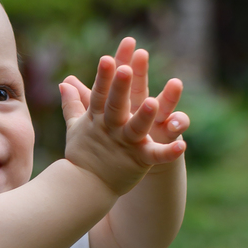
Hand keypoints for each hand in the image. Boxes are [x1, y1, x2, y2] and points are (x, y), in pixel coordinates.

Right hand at [59, 39, 186, 195]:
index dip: (103, 76)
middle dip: (120, 88)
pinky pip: (156, 156)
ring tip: (153, 102)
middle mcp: (111, 129)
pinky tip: (182, 145)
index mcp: (97, 119)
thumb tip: (64, 82)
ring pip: (136, 128)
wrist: (85, 188)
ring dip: (144, 116)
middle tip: (125, 69)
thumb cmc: (82, 154)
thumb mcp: (76, 126)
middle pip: (115, 106)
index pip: (99, 94)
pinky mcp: (140, 160)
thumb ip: (73, 102)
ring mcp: (126, 145)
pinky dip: (169, 153)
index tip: (107, 58)